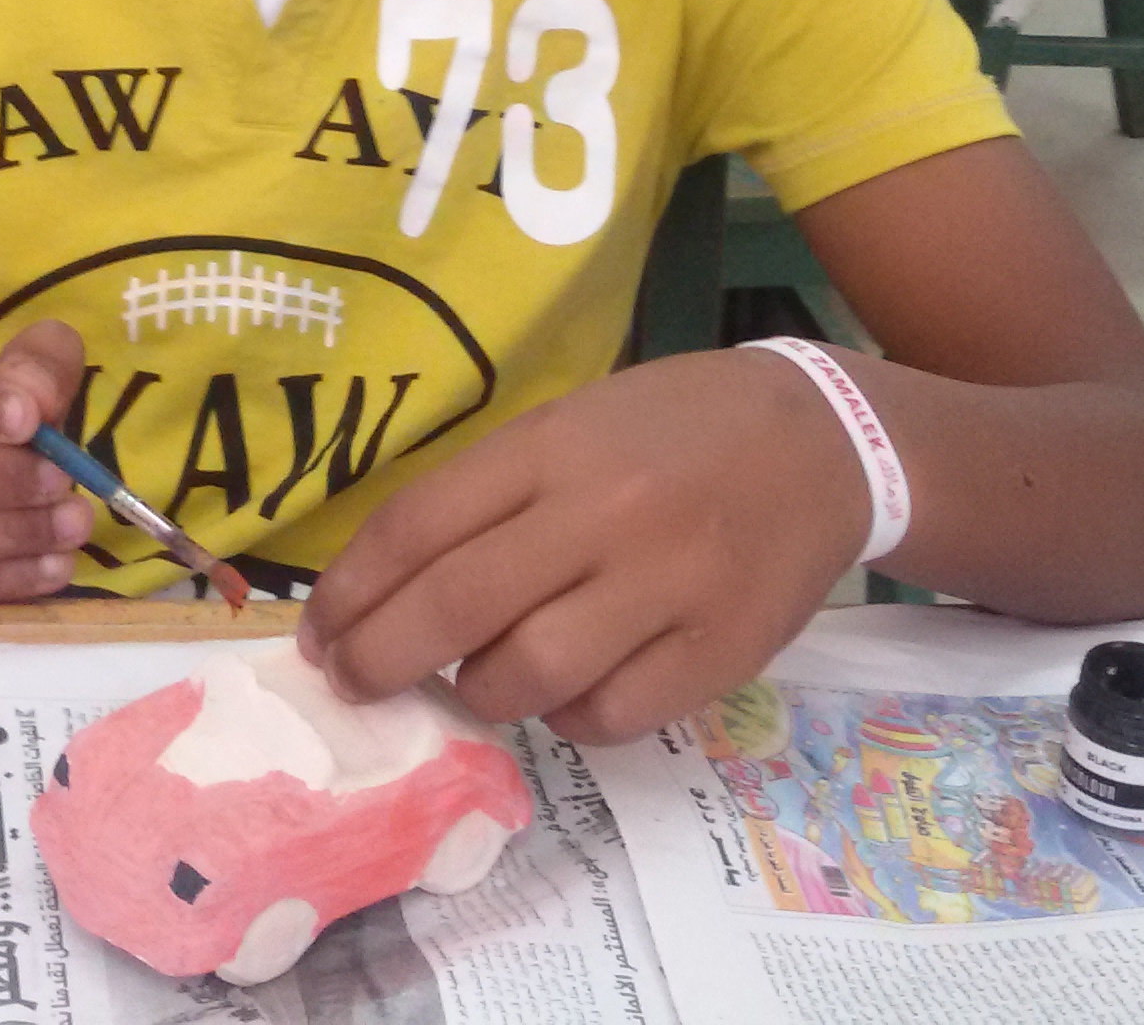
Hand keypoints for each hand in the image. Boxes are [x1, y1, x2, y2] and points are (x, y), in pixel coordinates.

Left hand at [300, 348, 865, 744]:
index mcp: (551, 447)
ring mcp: (666, 585)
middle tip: (355, 683)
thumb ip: (488, 499)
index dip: (351, 592)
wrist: (823, 441)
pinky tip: (565, 692)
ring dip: (478, 694)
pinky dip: (568, 718)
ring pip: (528, 675)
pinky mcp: (720, 651)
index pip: (417, 527)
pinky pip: (610, 715)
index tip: (320, 634)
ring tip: (475, 683)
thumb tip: (386, 594)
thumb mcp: (569, 426)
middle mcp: (602, 513)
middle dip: (382, 660)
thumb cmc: (670, 431)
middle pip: (455, 607)